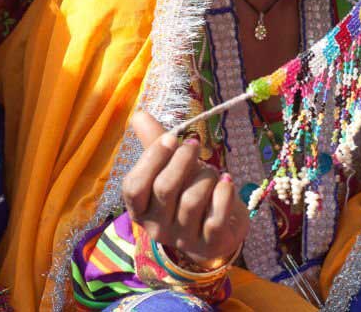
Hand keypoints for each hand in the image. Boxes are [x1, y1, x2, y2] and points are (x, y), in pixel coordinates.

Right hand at [121, 111, 248, 267]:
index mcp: (141, 209)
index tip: (171, 136)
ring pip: (192, 201)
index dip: (151, 159)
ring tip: (213, 171)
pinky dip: (224, 194)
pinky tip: (227, 182)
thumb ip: (154, 144)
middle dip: (182, 160)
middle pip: (164, 189)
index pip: (134, 186)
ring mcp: (183, 239)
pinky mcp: (210, 245)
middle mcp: (157, 227)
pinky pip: (215, 218)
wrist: (219, 230)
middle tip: (194, 144)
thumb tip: (138, 114)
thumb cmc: (189, 192)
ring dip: (206, 176)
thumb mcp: (170, 168)